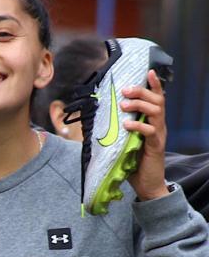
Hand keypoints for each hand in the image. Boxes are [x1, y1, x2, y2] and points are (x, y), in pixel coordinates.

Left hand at [123, 69, 169, 201]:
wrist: (147, 185)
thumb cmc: (134, 162)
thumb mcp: (124, 142)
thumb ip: (118, 129)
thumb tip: (97, 118)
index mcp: (152, 122)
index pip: (157, 98)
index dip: (154, 85)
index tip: (148, 71)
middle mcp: (158, 125)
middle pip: (157, 100)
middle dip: (141, 92)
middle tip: (125, 90)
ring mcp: (159, 135)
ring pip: (156, 112)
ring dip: (139, 105)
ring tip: (124, 105)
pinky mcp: (156, 147)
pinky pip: (151, 132)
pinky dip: (139, 126)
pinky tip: (127, 125)